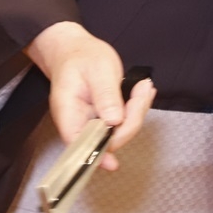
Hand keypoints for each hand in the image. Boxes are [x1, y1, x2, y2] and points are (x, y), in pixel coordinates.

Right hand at [24, 21, 155, 169]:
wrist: (75, 49)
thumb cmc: (81, 56)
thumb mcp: (97, 69)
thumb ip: (105, 95)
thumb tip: (114, 121)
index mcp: (69, 113)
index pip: (80, 144)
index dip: (96, 155)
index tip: (112, 163)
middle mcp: (80, 123)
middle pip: (107, 139)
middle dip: (131, 119)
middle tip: (142, 91)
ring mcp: (93, 122)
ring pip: (120, 131)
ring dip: (137, 111)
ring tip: (143, 86)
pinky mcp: (105, 118)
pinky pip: (124, 121)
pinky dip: (136, 108)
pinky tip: (141, 91)